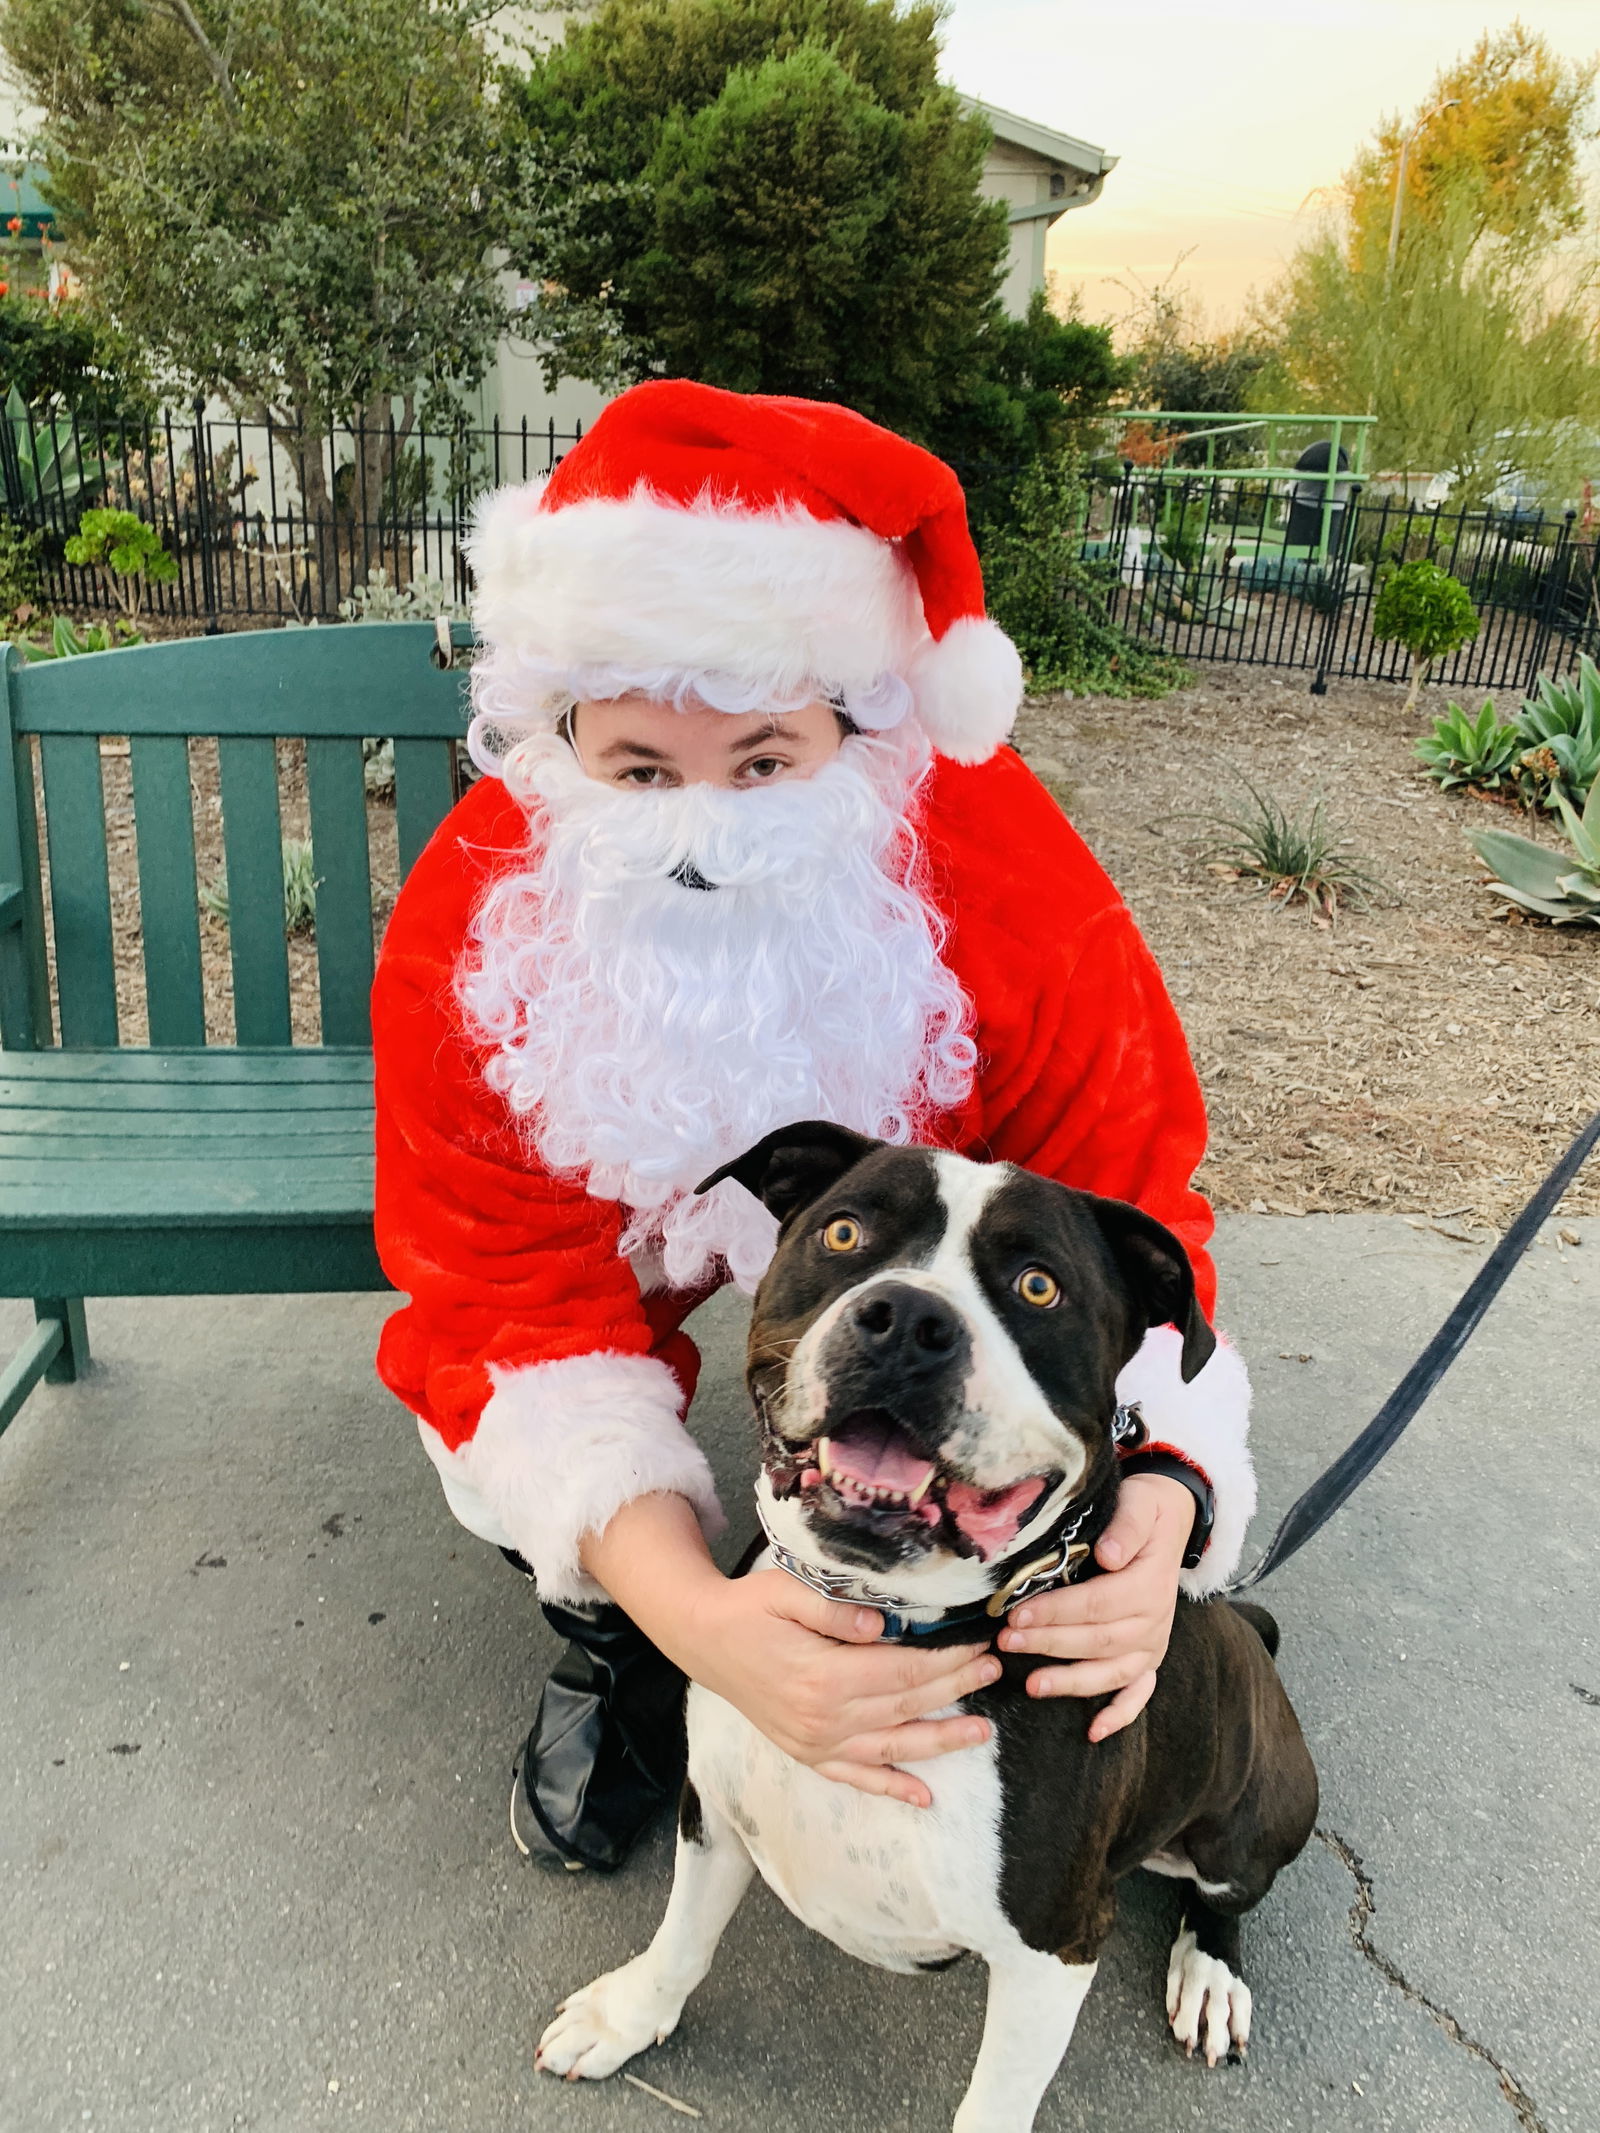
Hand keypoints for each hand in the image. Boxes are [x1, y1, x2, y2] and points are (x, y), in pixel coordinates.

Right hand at [681, 1568, 1001, 1808]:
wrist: (704, 1641)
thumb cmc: (749, 1609)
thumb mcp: (787, 1592)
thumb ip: (835, 1611)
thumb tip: (881, 1626)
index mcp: (824, 1676)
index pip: (902, 1671)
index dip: (945, 1661)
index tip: (979, 1646)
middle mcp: (824, 1718)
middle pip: (905, 1706)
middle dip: (954, 1689)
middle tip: (993, 1672)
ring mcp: (816, 1743)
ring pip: (891, 1747)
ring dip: (939, 1741)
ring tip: (981, 1732)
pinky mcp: (808, 1753)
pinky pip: (856, 1776)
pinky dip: (890, 1787)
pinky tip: (923, 1797)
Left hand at [996, 1473, 1194, 1741]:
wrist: (1170, 1519)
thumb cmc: (1144, 1509)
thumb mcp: (1139, 1503)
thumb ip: (1125, 1527)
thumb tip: (1108, 1556)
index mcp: (1148, 1584)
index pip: (1097, 1604)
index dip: (1056, 1612)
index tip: (1017, 1614)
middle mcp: (1155, 1621)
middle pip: (1098, 1640)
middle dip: (1049, 1643)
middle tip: (1006, 1642)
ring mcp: (1154, 1643)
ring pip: (1112, 1672)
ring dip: (1072, 1682)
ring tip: (1032, 1685)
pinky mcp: (1150, 1655)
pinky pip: (1139, 1693)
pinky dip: (1120, 1714)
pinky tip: (1093, 1732)